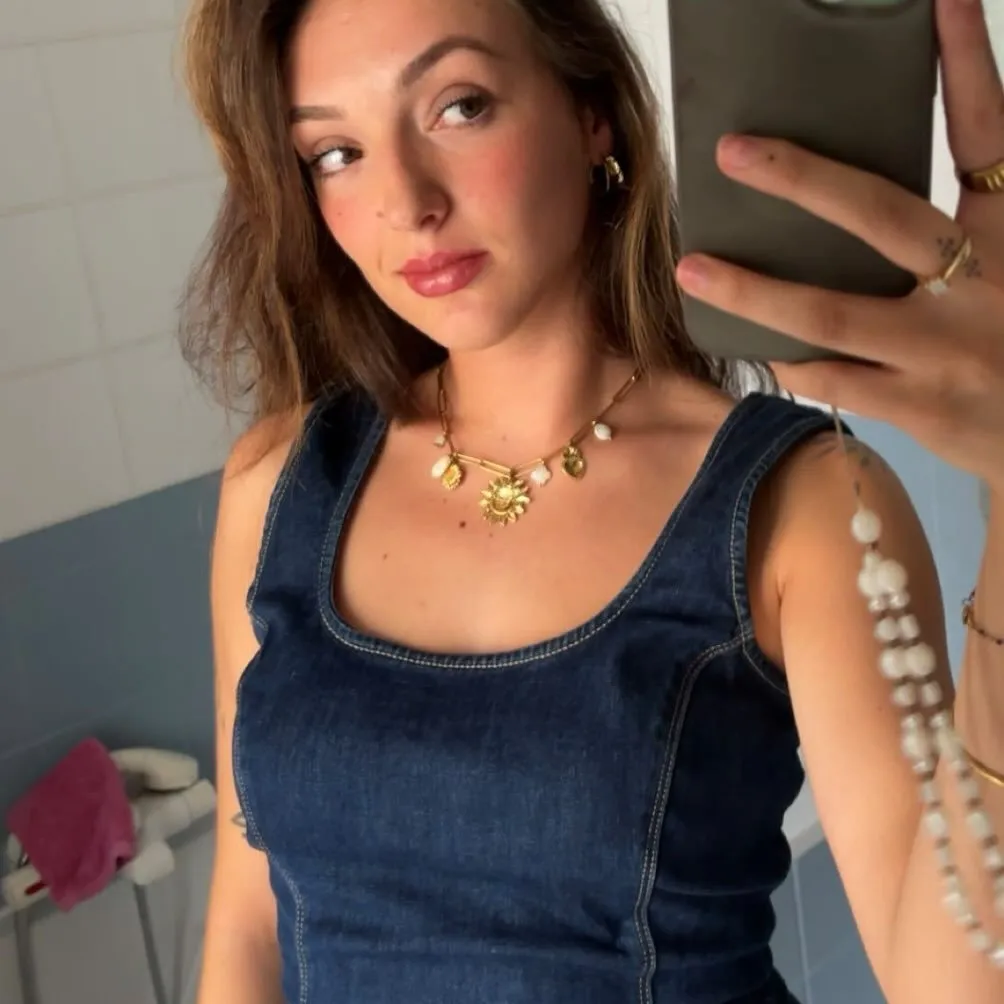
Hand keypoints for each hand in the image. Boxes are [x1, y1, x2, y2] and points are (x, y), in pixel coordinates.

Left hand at [674, 0, 1003, 492]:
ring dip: (754, 291)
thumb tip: (868, 188)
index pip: (988, 133)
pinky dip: (787, 360)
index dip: (965, 63)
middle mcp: (984, 284)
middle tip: (732, 151)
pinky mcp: (919, 407)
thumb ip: (969, 222)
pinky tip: (746, 342)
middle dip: (804, 179)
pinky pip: (833, 379)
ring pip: (833, 313)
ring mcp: (946, 351)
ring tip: (691, 267)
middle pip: (885, 216)